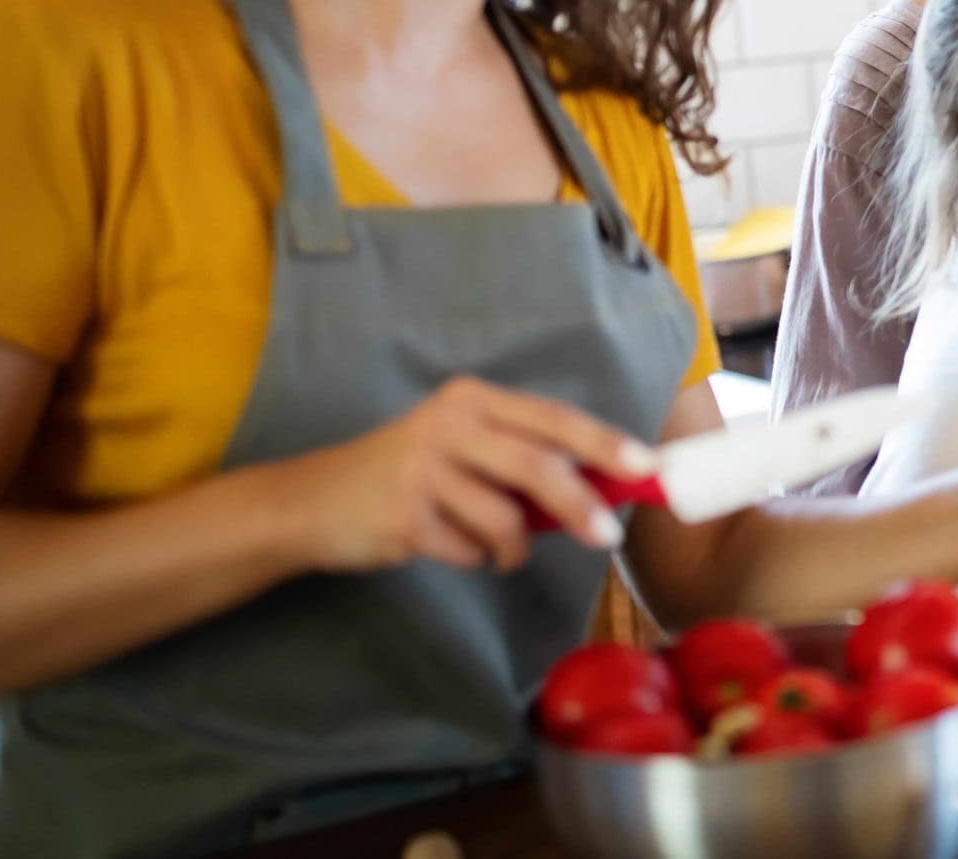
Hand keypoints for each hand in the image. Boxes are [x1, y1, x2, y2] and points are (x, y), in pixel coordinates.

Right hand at [266, 375, 655, 574]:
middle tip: (608, 536)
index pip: (552, 418)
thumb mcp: (462, 447)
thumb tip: (604, 485)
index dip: (603, 442)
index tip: (645, 466)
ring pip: (505, 518)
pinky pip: (469, 550)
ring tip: (499, 549)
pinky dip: (474, 558)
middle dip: (580, 503)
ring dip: (513, 546)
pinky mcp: (404, 515)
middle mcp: (448, 424)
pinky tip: (449, 545)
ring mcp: (423, 469)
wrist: (311, 502)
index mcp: (473, 399)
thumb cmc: (407, 474)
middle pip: (536, 465)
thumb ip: (521, 458)